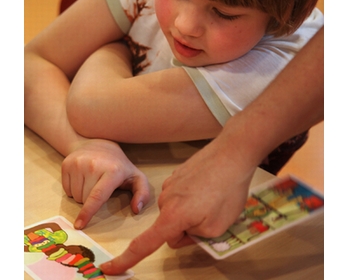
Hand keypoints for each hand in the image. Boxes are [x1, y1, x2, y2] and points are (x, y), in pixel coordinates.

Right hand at [61, 139, 149, 228]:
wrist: (99, 143)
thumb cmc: (119, 166)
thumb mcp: (136, 177)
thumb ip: (143, 193)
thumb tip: (136, 209)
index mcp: (112, 170)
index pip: (97, 196)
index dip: (88, 213)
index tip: (79, 225)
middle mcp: (93, 165)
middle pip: (84, 199)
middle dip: (91, 201)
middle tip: (99, 187)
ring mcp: (78, 163)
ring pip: (75, 195)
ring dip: (82, 195)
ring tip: (91, 182)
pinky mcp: (67, 163)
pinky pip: (66, 189)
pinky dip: (73, 189)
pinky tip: (82, 178)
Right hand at [100, 138, 254, 274]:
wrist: (231, 153)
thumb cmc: (227, 190)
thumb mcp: (217, 227)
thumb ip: (196, 236)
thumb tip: (186, 231)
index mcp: (172, 216)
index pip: (144, 244)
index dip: (126, 259)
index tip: (110, 268)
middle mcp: (165, 200)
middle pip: (168, 226)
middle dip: (185, 228)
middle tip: (210, 217)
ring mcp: (170, 184)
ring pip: (175, 210)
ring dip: (190, 211)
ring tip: (212, 198)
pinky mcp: (177, 174)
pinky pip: (180, 194)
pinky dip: (192, 197)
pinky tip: (208, 187)